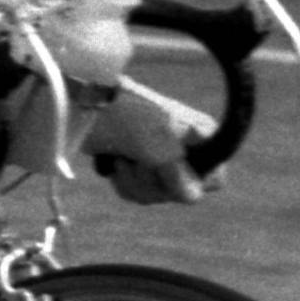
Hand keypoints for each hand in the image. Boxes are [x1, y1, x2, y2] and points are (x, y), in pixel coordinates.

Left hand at [84, 77, 222, 205]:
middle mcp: (184, 148)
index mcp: (200, 135)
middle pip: (182, 193)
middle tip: (140, 160)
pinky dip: (123, 182)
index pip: (215, 179)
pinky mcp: (135, 164)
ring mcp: (158, 158)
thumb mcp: (158, 147)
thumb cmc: (126, 116)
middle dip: (155, 182)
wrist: (83, 104)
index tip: (171, 167)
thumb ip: (179, 176)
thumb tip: (190, 196)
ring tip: (123, 159)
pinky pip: (137, 193)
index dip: (194, 181)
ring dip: (135, 182)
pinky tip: (114, 164)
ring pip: (157, 195)